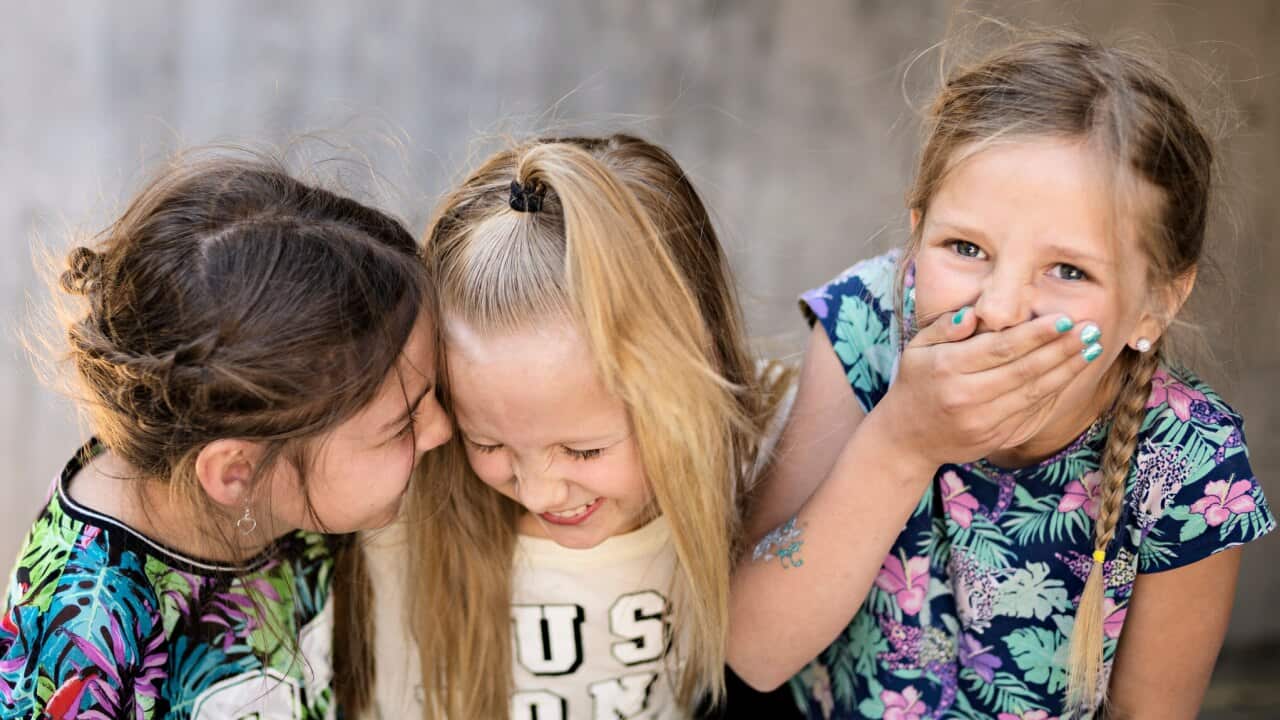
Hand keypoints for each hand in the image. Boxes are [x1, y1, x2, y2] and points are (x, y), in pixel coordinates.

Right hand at [872, 308, 1096, 466]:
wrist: (907, 438)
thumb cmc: (916, 383)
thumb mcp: (917, 348)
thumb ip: (945, 327)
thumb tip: (977, 313)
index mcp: (947, 368)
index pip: (1000, 348)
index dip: (1036, 334)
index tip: (1065, 319)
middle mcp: (965, 396)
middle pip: (1024, 370)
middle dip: (1061, 349)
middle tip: (1091, 329)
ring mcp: (982, 421)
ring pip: (1034, 393)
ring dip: (1067, 371)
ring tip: (1091, 349)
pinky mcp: (995, 438)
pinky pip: (1032, 413)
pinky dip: (1055, 393)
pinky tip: (1071, 374)